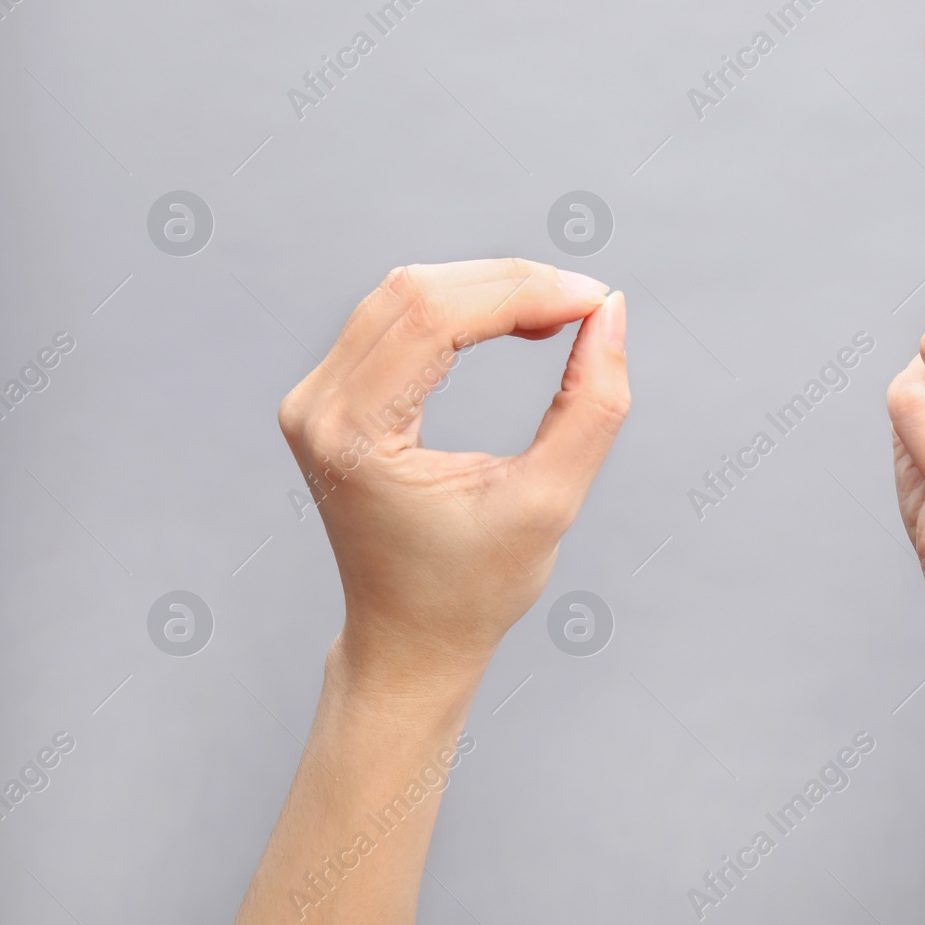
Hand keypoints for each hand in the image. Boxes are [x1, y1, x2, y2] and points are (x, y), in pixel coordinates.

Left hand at [276, 259, 628, 692]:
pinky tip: (516, 324)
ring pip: (406, 292)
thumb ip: (592, 407)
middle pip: (417, 290)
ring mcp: (313, 399)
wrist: (409, 641)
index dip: (523, 292)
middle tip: (589, 307)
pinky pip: (395, 317)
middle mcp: (316, 407)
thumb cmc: (475, 588)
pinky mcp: (329, 397)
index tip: (596, 302)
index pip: (435, 317)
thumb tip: (611, 314)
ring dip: (489, 288)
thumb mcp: (548, 503)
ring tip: (561, 317)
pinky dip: (462, 307)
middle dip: (512, 283)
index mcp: (354, 437)